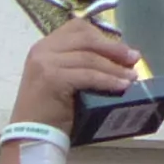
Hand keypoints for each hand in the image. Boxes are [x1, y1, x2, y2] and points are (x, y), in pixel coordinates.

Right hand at [12, 18, 144, 130]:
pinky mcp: (52, 78)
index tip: (121, 49)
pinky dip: (107, 80)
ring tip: (132, 77)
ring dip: (114, 67)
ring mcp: (45, 63)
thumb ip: (78, 64)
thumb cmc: (49, 112)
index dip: (102, 36)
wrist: (30, 136)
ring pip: (89, 58)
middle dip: (113, 48)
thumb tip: (117, 59)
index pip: (77, 28)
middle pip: (86, 39)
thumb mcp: (62, 79)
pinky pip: (87, 75)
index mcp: (44, 46)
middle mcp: (42, 50)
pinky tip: (121, 86)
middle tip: (133, 59)